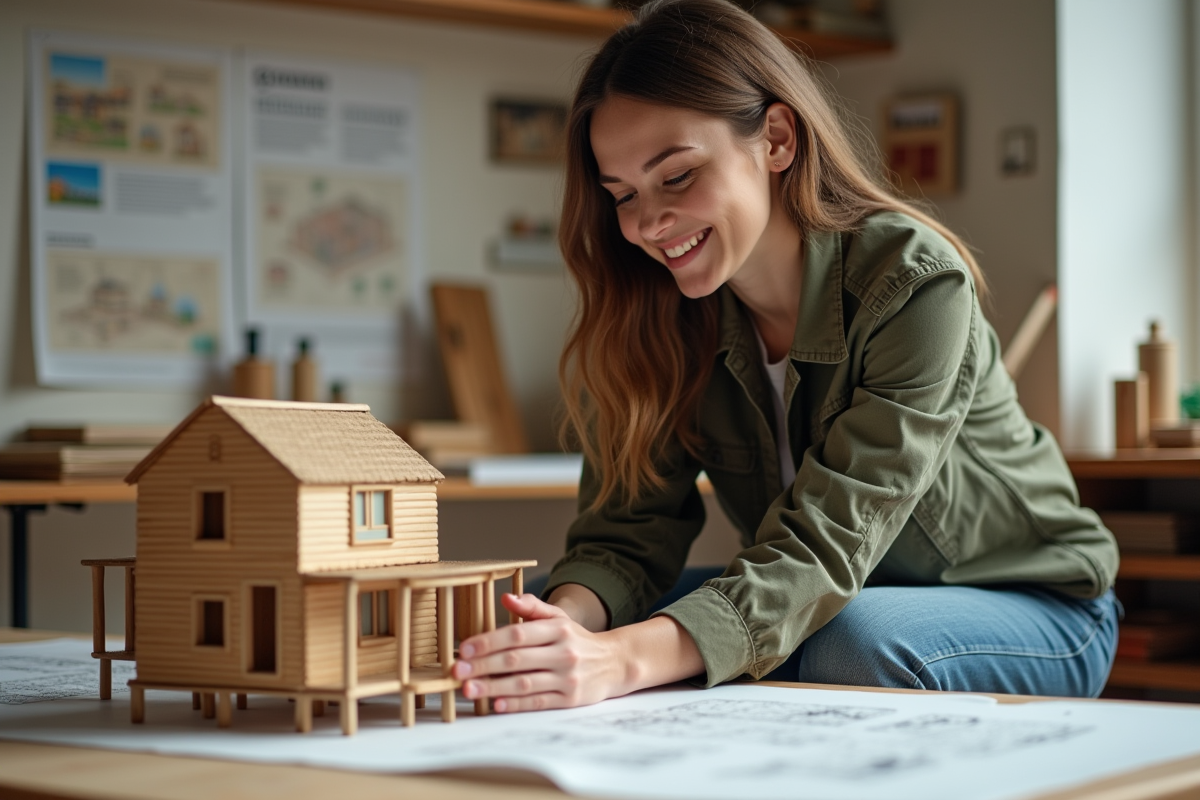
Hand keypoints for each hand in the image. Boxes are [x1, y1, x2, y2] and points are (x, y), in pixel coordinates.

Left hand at [453, 593, 627, 712]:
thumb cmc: (578, 640)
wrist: (616, 663)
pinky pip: (539, 702)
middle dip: (484, 665)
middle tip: (457, 671)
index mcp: (557, 629)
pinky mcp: (571, 699)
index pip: (517, 633)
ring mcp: (568, 677)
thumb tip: (505, 598)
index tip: (465, 649)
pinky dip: (516, 704)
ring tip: (469, 690)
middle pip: (517, 659)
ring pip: (525, 683)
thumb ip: (532, 608)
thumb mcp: (559, 618)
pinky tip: (497, 704)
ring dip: (493, 687)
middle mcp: (563, 652)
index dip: (489, 641)